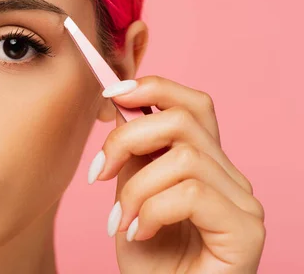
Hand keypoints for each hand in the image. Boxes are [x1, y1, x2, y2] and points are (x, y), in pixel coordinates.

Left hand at [89, 75, 265, 272]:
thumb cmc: (149, 260)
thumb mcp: (130, 194)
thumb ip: (134, 153)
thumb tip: (120, 102)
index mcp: (205, 164)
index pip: (192, 105)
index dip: (153, 88)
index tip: (109, 94)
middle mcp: (230, 177)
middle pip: (185, 120)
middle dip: (127, 138)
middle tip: (98, 172)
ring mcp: (243, 202)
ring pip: (183, 158)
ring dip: (135, 189)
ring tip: (119, 221)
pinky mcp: (245, 231)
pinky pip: (191, 193)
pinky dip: (152, 211)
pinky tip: (139, 233)